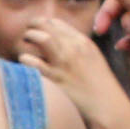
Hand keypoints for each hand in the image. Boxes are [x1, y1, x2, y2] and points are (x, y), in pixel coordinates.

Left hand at [15, 15, 129, 122]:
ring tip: (23, 44)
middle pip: (46, 25)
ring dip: (29, 37)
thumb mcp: (92, 59)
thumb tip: (59, 42)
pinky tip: (24, 61)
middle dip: (32, 26)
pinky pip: (34, 63)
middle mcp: (73, 48)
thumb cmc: (99, 86)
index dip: (43, 24)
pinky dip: (25, 59)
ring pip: (41, 38)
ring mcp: (64, 63)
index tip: (37, 30)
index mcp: (82, 42)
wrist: (106, 105)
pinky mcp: (56, 79)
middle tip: (26, 34)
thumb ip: (77, 48)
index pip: (56, 22)